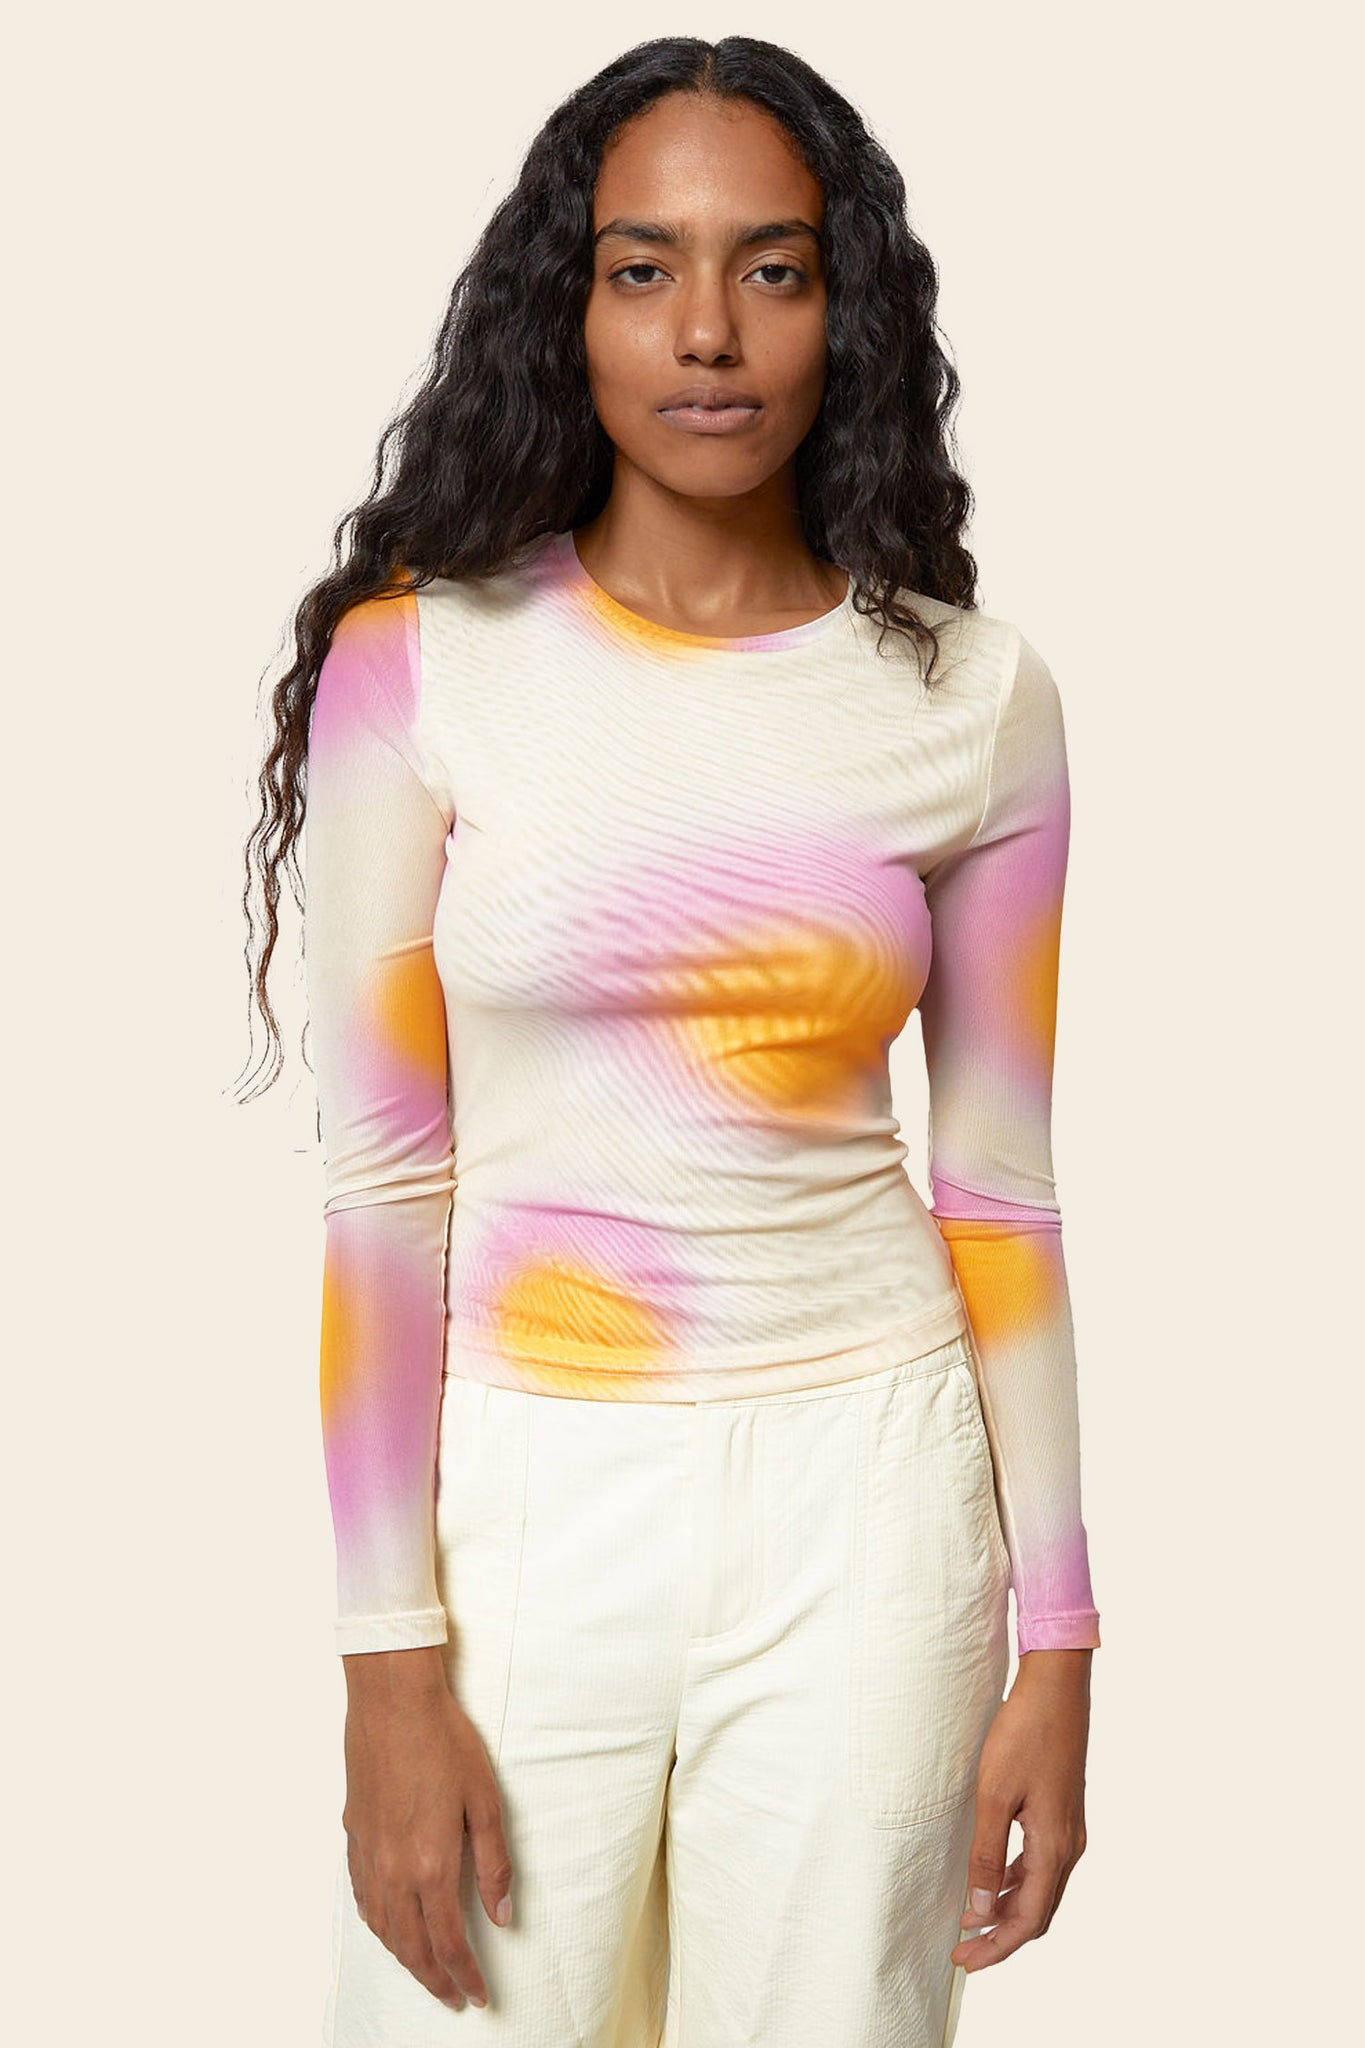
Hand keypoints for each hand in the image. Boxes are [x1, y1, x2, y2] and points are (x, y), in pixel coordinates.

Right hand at [341, 1646, 513, 2009]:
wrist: (393, 1702)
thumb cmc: (444, 1742)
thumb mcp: (486, 1801)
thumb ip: (495, 1865)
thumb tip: (503, 1915)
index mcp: (432, 1865)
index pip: (449, 1942)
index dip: (465, 1976)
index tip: (478, 1994)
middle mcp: (395, 1870)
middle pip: (412, 1947)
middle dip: (435, 1980)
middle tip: (454, 1997)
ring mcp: (369, 1855)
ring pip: (383, 1929)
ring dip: (405, 1958)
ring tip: (427, 1971)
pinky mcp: (354, 1836)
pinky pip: (363, 1898)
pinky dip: (378, 1925)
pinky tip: (388, 1926)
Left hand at [950, 1647, 1091, 1973]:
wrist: (1056, 1688)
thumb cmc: (1024, 1733)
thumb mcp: (994, 1794)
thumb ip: (986, 1855)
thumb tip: (980, 1910)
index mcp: (1054, 1846)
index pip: (1027, 1920)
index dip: (996, 1946)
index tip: (963, 1959)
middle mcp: (1069, 1845)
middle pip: (1038, 1912)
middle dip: (1001, 1937)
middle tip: (964, 1951)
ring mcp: (1070, 1829)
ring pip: (1041, 1890)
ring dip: (1008, 1910)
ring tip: (972, 1921)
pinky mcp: (1063, 1813)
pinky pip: (1042, 1865)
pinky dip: (1017, 1882)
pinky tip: (993, 1879)